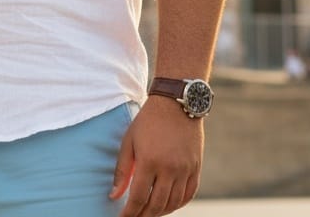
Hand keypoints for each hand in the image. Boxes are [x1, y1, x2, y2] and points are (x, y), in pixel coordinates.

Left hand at [109, 97, 203, 215]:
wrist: (175, 103)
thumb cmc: (147, 120)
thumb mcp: (129, 140)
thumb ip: (122, 169)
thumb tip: (114, 196)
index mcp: (149, 161)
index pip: (138, 198)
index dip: (130, 213)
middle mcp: (169, 168)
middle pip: (156, 205)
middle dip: (143, 215)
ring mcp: (185, 169)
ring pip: (172, 203)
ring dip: (160, 212)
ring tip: (149, 212)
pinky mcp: (196, 167)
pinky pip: (188, 194)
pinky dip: (178, 204)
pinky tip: (168, 205)